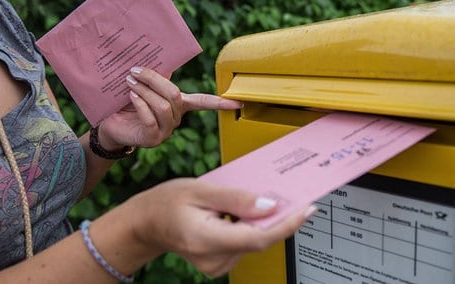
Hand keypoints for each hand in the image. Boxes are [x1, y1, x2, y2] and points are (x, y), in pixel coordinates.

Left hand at [99, 67, 240, 148]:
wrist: (109, 125)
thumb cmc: (126, 104)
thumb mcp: (142, 86)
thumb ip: (156, 74)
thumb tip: (164, 54)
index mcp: (179, 105)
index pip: (203, 103)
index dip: (219, 103)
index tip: (238, 103)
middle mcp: (175, 118)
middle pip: (175, 95)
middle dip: (154, 79)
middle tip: (135, 69)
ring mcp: (166, 131)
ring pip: (163, 106)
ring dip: (144, 90)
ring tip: (128, 81)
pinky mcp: (153, 139)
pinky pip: (151, 118)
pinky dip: (140, 104)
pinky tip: (131, 97)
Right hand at [129, 178, 315, 276]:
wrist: (146, 223)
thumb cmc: (168, 202)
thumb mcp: (200, 189)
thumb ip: (236, 199)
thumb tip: (270, 206)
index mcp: (206, 238)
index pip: (258, 238)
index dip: (286, 225)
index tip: (307, 209)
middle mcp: (214, 258)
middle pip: (259, 239)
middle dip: (276, 217)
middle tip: (287, 193)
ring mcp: (216, 265)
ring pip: (253, 241)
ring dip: (260, 220)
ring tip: (248, 199)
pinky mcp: (219, 264)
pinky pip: (244, 243)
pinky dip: (249, 227)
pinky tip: (238, 213)